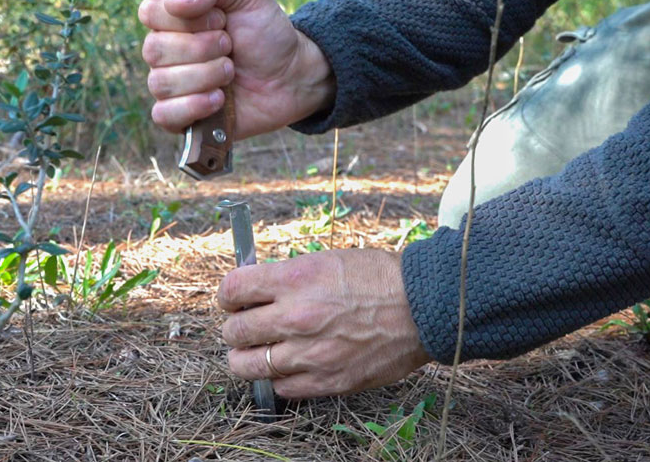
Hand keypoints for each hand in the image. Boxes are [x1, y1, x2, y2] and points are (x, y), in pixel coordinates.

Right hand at [138, 0, 335, 140]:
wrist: (290, 76)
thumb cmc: (265, 33)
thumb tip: (177, 2)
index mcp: (173, 17)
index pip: (150, 13)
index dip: (187, 19)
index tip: (221, 20)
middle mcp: (165, 51)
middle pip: (154, 50)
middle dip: (202, 49)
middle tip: (230, 47)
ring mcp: (172, 85)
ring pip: (161, 83)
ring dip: (205, 76)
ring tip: (231, 73)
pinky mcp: (181, 116)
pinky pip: (164, 115)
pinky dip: (194, 106)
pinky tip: (218, 100)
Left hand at [218, 249, 430, 398]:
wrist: (422, 307)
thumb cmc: (377, 278)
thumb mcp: (325, 260)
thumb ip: (287, 278)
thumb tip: (255, 291)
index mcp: (294, 280)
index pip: (232, 290)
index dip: (227, 296)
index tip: (233, 300)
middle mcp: (295, 317)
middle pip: (233, 332)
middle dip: (234, 328)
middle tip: (245, 326)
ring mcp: (309, 353)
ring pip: (246, 366)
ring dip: (245, 358)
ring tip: (257, 352)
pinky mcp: (327, 381)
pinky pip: (280, 389)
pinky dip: (278, 379)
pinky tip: (289, 366)